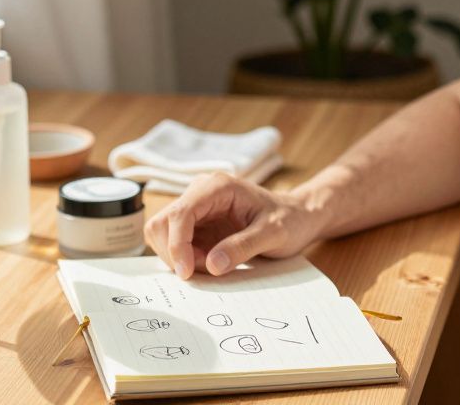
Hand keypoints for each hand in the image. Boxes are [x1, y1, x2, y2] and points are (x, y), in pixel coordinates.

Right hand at [144, 172, 324, 278]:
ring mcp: (196, 209)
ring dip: (180, 258)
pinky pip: (175, 244)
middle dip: (176, 253)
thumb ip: (243, 247)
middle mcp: (200, 193)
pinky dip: (185, 260)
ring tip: (213, 264)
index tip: (187, 272)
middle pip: (162, 224)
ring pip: (163, 235)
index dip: (177, 244)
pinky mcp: (196, 225)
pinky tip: (210, 262)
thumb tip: (212, 264)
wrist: (297, 217)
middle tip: (207, 269)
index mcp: (217, 187)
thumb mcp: (274, 234)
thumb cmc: (289, 220)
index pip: (180, 213)